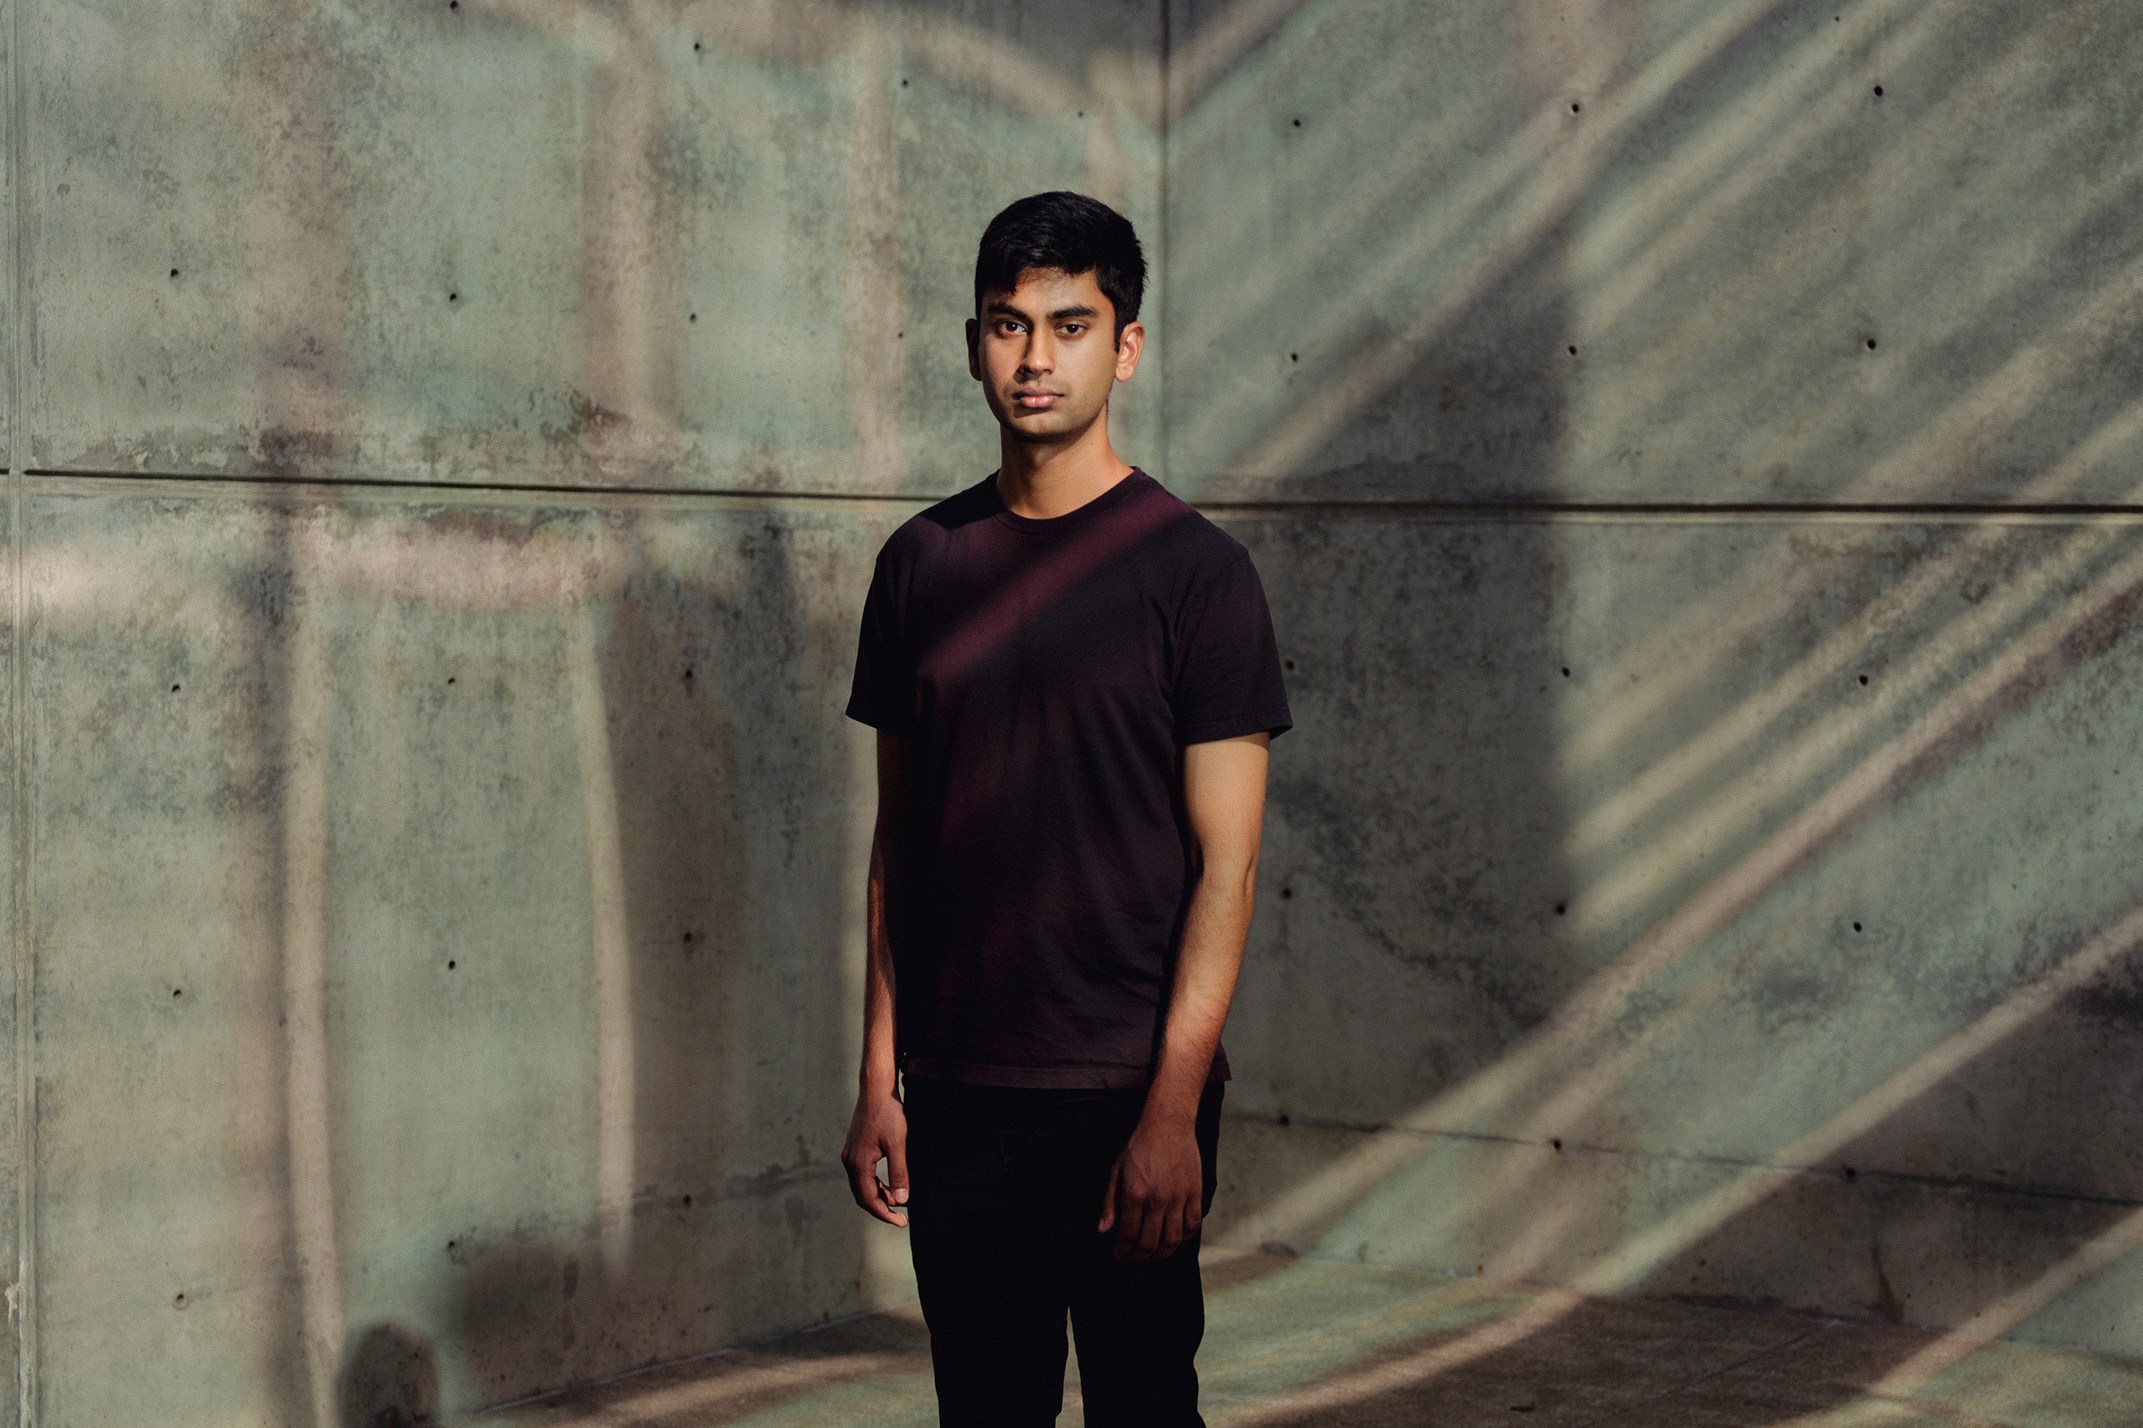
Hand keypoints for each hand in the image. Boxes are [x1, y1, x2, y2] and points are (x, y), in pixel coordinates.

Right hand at [841, 1088, 909, 1226]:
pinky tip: (889, 1184)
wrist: (876, 1090)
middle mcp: (850, 1161)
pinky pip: (863, 1175)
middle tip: (901, 1218)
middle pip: (862, 1196)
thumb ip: (898, 1173)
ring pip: (862, 1186)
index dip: (885, 1214)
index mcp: (858, 1163)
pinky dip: (875, 1184)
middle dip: (881, 1209)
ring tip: (898, 1201)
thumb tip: (901, 1200)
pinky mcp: (855, 1149)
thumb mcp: (898, 1144)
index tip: (902, 1222)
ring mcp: (850, 1155)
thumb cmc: (888, 1114)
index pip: (868, 1199)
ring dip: (879, 1196)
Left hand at [1098, 1114, 1202, 1260]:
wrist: (1168, 1124)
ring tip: (1154, 1255)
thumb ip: (1110, 1202)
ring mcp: (1179, 1197)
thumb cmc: (1140, 1146)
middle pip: (1150, 1243)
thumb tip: (1104, 1230)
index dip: (1123, 1250)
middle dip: (1139, 1257)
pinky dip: (1184, 1238)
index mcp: (1135, 1193)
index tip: (1119, 1255)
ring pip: (1172, 1240)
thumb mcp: (1116, 1170)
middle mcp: (1158, 1198)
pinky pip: (1193, 1225)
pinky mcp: (1195, 1193)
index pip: (1128, 1234)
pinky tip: (1175, 1239)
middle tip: (1134, 1258)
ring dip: (1162, 1254)